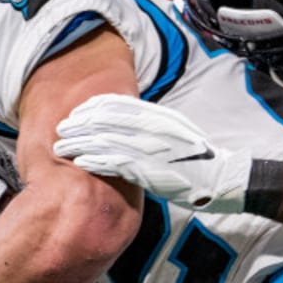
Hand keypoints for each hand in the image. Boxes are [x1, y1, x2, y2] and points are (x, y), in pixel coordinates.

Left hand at [54, 93, 252, 212]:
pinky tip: (80, 161)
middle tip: (62, 129)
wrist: (220, 178)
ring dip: (79, 143)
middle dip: (79, 124)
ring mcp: (148, 149)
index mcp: (157, 115)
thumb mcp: (177, 130)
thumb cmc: (198, 158)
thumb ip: (152, 124)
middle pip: (104, 120)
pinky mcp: (147, 170)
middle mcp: (151, 128)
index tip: (77, 112)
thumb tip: (128, 123)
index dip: (92, 108)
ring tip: (62, 147)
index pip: (116, 104)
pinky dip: (94, 160)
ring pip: (103, 140)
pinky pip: (113, 163)